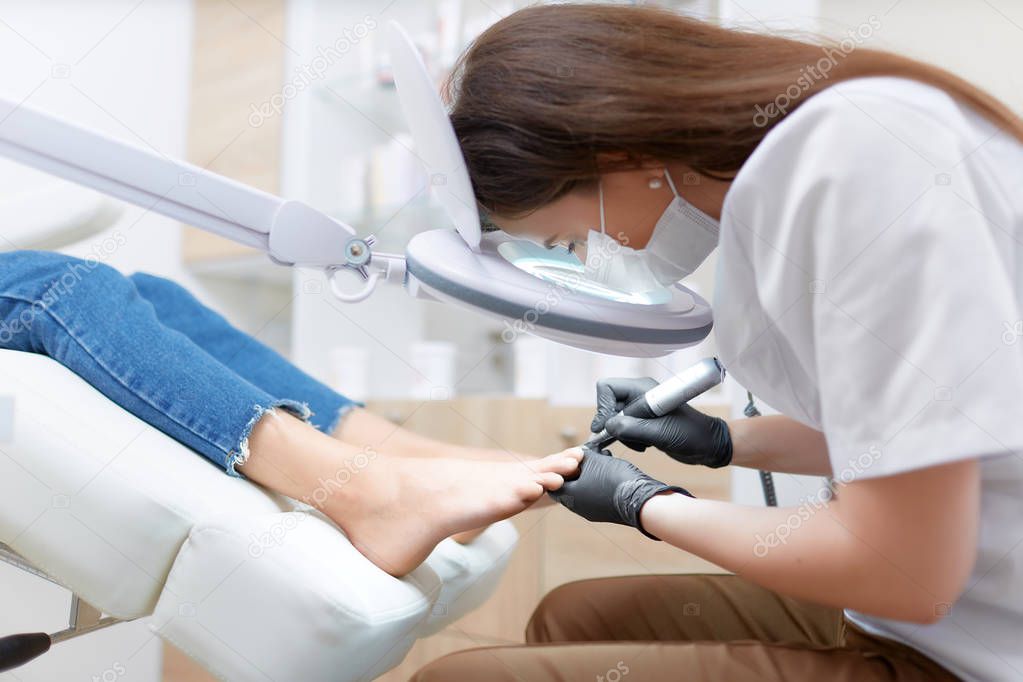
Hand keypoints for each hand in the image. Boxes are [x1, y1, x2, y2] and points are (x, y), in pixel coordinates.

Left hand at [548, 447, 691, 539]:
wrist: (642, 501)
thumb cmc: (615, 480)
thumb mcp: (594, 461)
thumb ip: (582, 456)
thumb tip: (578, 454)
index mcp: (570, 497)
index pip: (554, 482)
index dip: (560, 466)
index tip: (569, 456)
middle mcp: (579, 507)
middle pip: (571, 483)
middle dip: (578, 467)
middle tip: (587, 455)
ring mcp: (594, 511)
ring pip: (586, 487)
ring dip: (592, 472)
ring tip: (603, 458)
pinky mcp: (609, 511)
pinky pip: (599, 493)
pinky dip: (602, 480)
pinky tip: (612, 467)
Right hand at [591, 377, 732, 467]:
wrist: (709, 445)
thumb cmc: (692, 435)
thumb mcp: (660, 433)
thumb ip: (631, 428)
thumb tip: (607, 426)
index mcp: (644, 389)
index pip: (608, 388)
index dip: (602, 407)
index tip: (605, 428)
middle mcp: (640, 395)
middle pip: (608, 404)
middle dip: (612, 424)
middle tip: (623, 438)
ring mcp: (642, 409)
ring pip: (614, 419)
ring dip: (622, 434)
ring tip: (641, 444)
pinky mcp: (644, 422)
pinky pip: (624, 428)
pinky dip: (628, 439)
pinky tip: (644, 446)